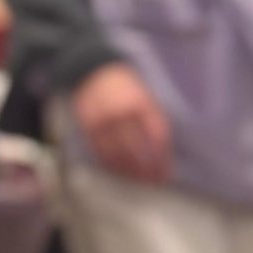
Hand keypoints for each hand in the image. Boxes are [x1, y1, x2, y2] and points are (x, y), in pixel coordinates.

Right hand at [71, 61, 171, 183]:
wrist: (93, 69)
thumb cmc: (126, 89)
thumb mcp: (145, 98)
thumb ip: (154, 121)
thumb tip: (164, 156)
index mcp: (141, 103)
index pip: (157, 136)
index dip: (162, 158)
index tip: (165, 174)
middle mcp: (122, 110)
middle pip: (137, 147)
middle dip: (146, 169)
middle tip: (151, 183)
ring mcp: (103, 117)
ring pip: (117, 151)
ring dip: (128, 170)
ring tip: (136, 182)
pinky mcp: (87, 122)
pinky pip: (99, 148)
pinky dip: (109, 162)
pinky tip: (117, 171)